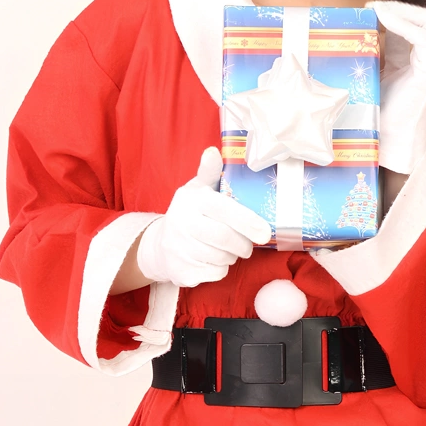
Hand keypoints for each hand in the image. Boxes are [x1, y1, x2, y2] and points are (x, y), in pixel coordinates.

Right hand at [137, 147, 271, 286]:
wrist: (160, 246)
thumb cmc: (189, 214)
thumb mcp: (197, 189)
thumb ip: (209, 172)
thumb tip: (213, 151)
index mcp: (191, 200)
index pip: (224, 211)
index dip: (248, 222)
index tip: (265, 233)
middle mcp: (181, 223)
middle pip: (225, 238)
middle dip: (244, 244)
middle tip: (249, 245)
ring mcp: (178, 249)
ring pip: (222, 257)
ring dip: (233, 255)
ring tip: (229, 249)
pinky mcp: (180, 271)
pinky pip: (214, 273)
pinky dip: (221, 269)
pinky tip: (214, 260)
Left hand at [366, 0, 425, 173]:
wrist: (392, 137)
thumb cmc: (383, 107)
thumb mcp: (381, 66)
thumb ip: (382, 43)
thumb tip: (366, 21)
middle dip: (406, 3)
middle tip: (374, 5)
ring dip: (402, 11)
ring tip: (376, 11)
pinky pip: (422, 36)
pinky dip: (402, 23)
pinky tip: (382, 20)